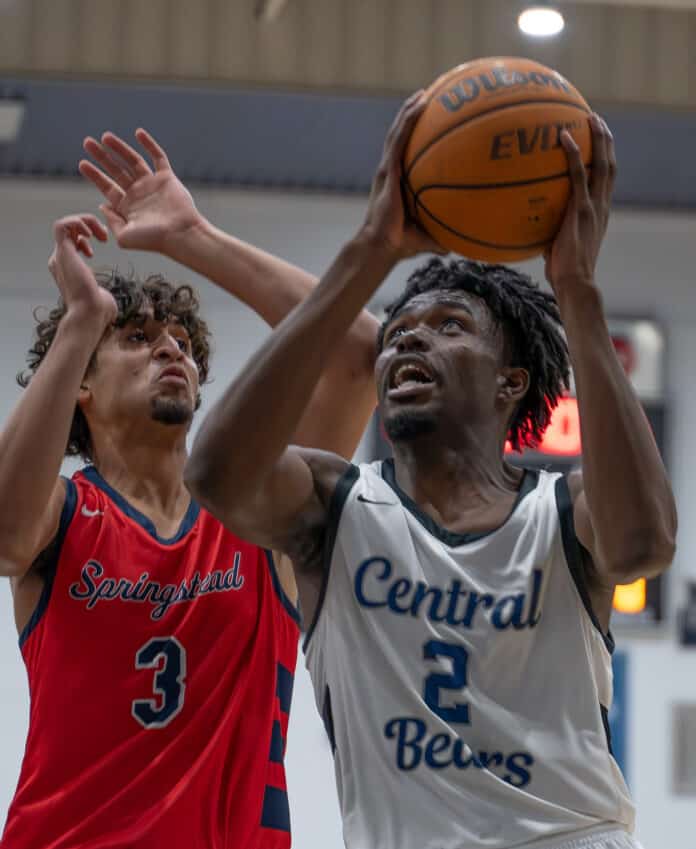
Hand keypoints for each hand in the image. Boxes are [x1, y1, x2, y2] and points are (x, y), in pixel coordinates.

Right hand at [48, 215, 116, 329]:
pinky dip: (77, 221)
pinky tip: (91, 233)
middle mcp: (60, 260)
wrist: (90, 315)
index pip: (70, 240)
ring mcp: (60, 256)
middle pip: (68, 230)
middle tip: (104, 236)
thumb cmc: (98, 311)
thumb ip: (100, 291)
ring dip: (84, 221)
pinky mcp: (63, 253)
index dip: (85, 235)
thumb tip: (105, 298)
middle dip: (88, 225)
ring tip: (100, 233)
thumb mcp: (101, 296)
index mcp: (67, 267)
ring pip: (65, 224)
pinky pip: (62, 225)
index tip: (102, 242)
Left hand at [79, 129, 202, 254]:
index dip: (94, 175)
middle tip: (88, 143)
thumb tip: (103, 205)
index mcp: (128, 207)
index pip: (107, 187)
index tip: (82, 163)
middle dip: (102, 157)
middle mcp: (139, 194)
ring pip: (133, 161)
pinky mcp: (167, 178)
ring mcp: (153, 185)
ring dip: (119, 148)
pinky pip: (158, 157)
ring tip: (105, 137)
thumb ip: (111, 221)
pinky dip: (149, 145)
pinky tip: (138, 133)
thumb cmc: (154, 240)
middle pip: (116, 170)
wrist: (181, 235)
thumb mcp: (124, 236)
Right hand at [360, 91, 444, 259]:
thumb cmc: (400, 244)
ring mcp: (387, 170)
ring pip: (397, 133)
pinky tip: (419, 106)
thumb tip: (457, 249)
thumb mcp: (426, 236)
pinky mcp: (387, 171)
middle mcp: (389, 171)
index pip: (403, 153)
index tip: (427, 120)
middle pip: (399, 136)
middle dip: (411, 115)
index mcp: (395, 182)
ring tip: (423, 94)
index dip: (412, 135)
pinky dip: (407, 121)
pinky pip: (398, 140)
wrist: (380, 246)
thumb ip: (440, 237)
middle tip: (428, 97)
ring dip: (409, 111)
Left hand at [544, 114, 615, 294]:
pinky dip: (574, 154)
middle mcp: (602, 206)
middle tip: (596, 120)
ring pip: (603, 164)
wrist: (575, 283)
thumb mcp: (557, 246)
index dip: (606, 158)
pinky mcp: (581, 210)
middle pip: (610, 165)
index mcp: (600, 214)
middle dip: (606, 140)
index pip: (606, 180)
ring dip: (598, 138)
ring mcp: (593, 207)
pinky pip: (579, 175)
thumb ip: (550, 231)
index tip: (599, 142)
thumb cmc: (563, 272)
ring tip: (589, 118)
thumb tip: (530, 227)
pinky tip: (564, 136)